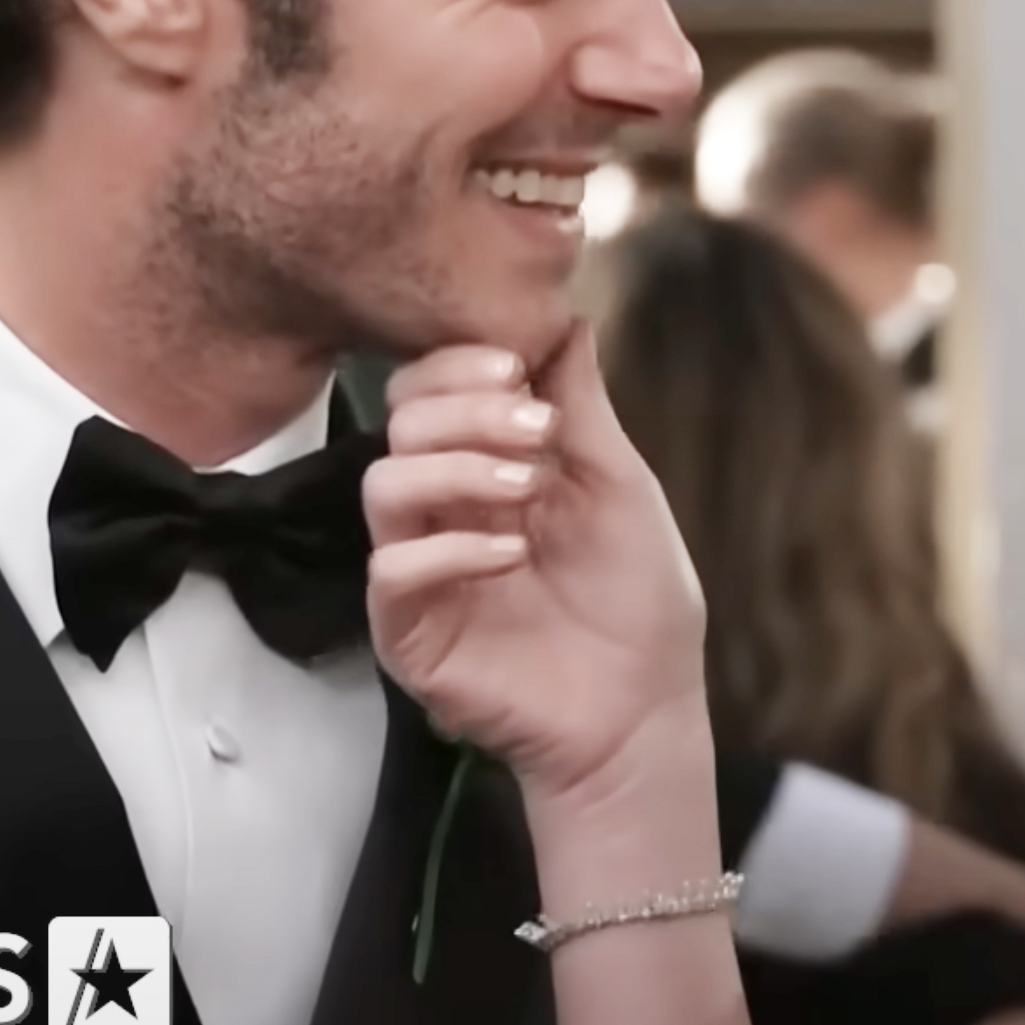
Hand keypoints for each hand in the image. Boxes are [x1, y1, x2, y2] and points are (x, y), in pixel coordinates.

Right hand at [361, 328, 711, 800]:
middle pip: (400, 423)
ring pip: (382, 485)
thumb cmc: (636, 599)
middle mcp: (441, 509)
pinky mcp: (409, 633)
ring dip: (456, 467)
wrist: (643, 709)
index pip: (429, 387)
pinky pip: (392, 571)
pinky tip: (512, 553)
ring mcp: (420, 570)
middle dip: (467, 409)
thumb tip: (566, 315)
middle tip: (539, 428)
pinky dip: (451, 547)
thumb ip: (580, 404)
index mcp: (483, 465)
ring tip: (528, 488)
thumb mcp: (619, 483)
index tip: (518, 367)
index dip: (460, 364)